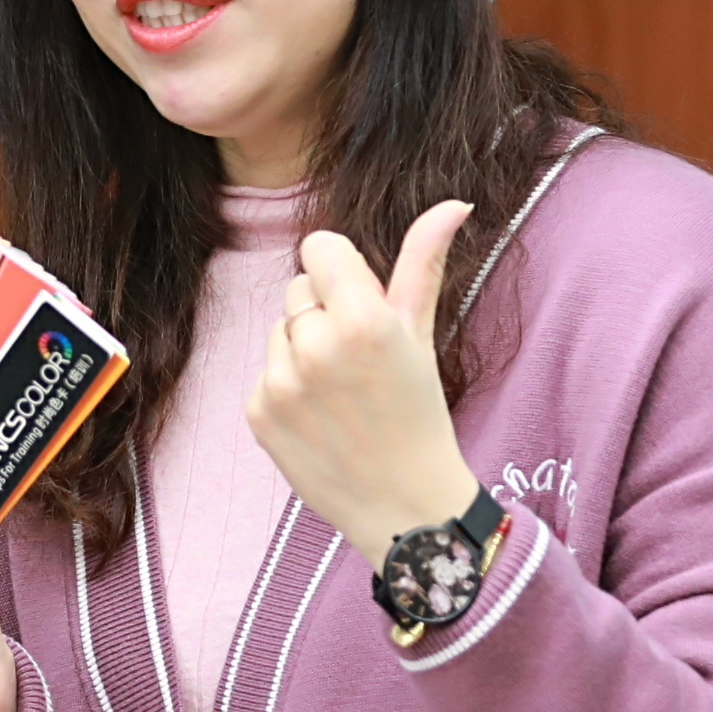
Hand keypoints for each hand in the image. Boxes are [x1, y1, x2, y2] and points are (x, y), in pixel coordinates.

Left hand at [243, 204, 484, 567]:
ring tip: (341, 391)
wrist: (405, 508)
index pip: (319, 247)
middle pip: (298, 288)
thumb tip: (454, 203)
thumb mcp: (422, 335)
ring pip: (280, 329)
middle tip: (360, 359)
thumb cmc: (420, 414)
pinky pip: (264, 371)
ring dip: (303, 349)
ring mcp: (280, 383)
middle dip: (325, 311)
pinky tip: (320, 417)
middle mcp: (314, 347)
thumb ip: (424, 263)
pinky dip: (287, 388)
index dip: (341, 269)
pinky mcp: (258, 413)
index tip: (360, 300)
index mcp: (362, 320)